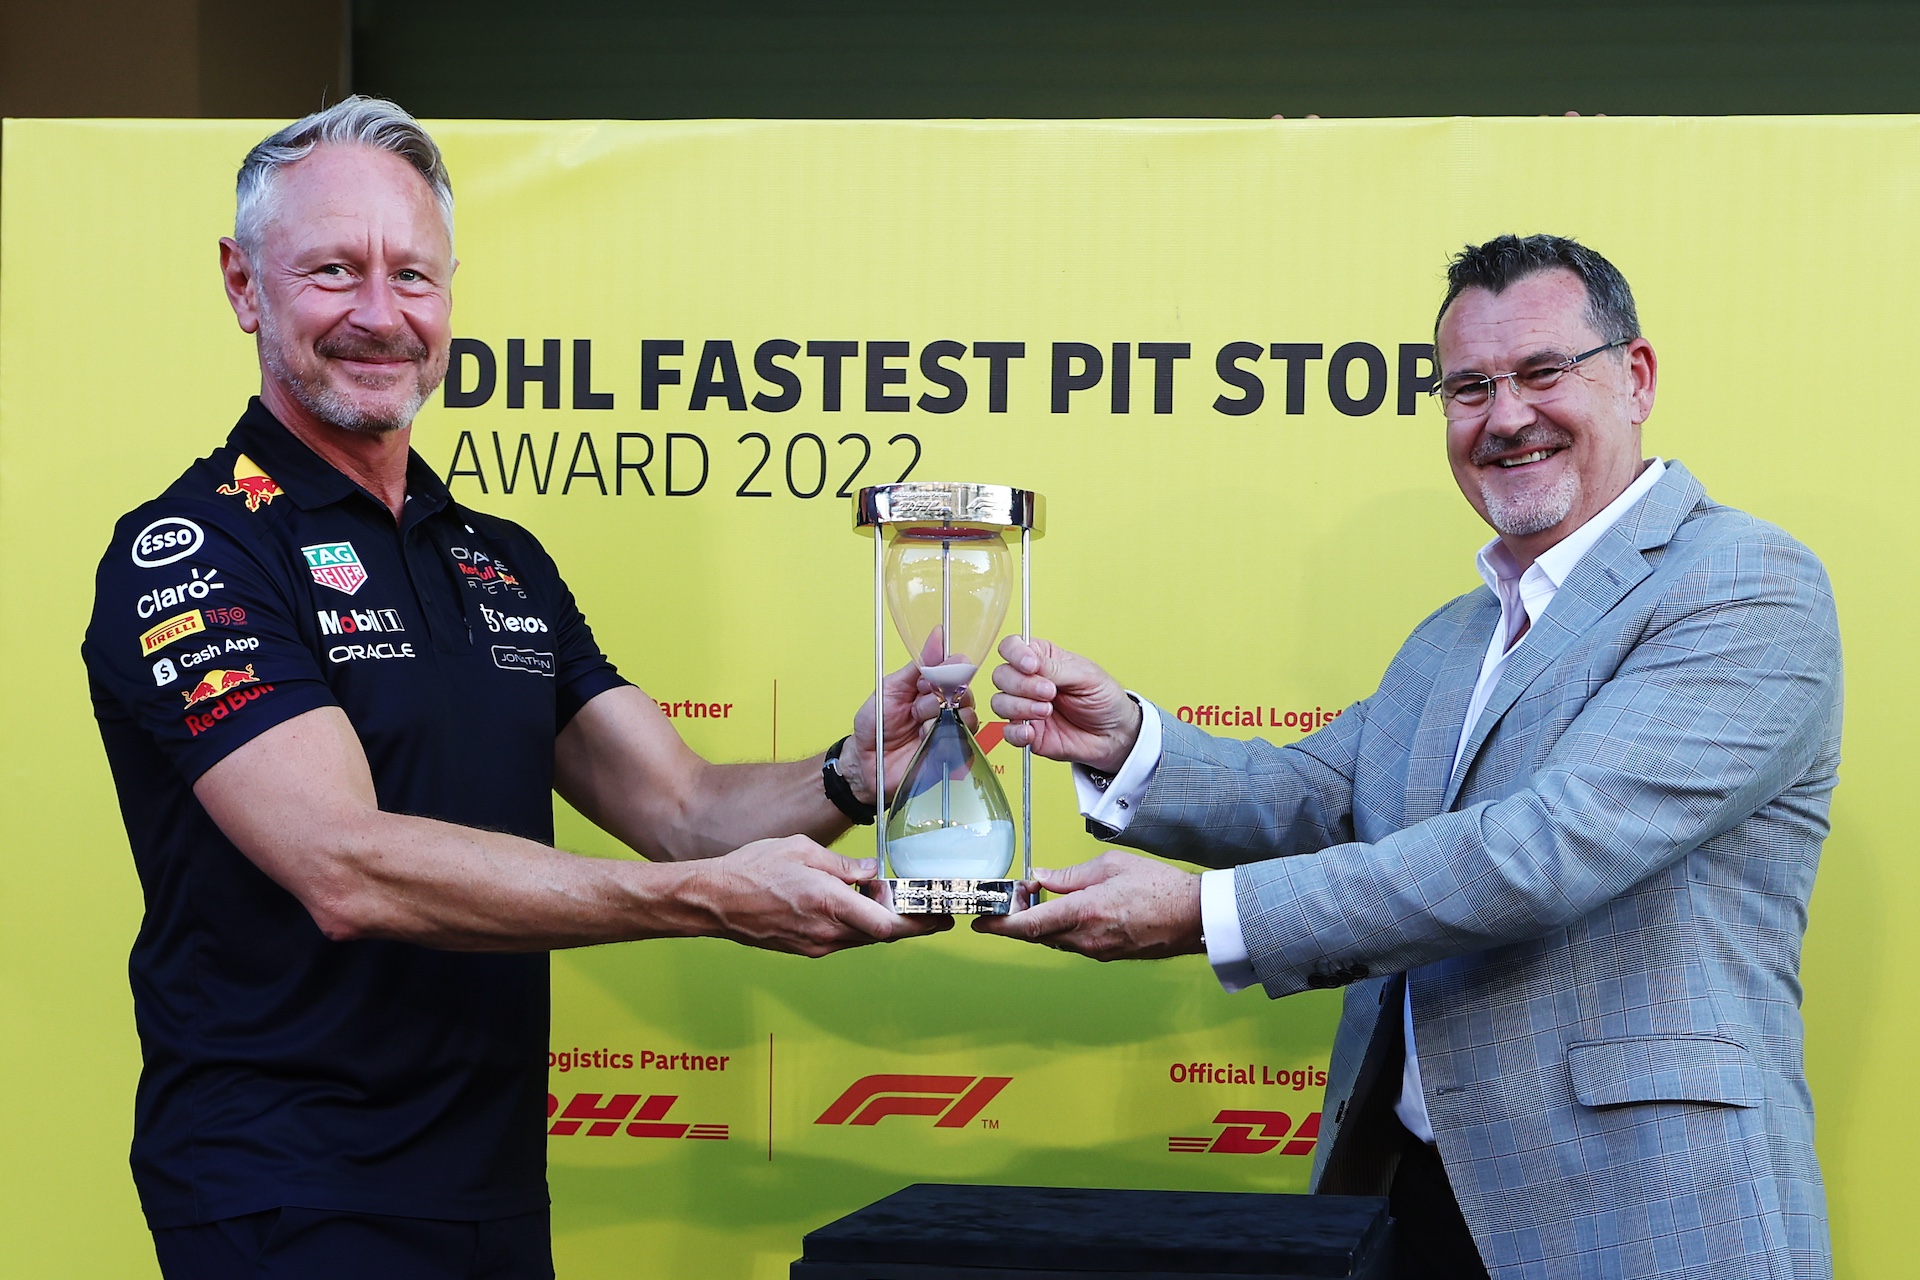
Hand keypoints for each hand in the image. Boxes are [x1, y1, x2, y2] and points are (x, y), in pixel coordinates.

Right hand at [678, 835, 949, 956]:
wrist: (712, 901)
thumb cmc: (752, 869)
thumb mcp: (802, 850)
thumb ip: (843, 865)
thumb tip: (872, 872)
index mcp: (828, 903)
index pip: (887, 925)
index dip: (919, 923)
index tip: (941, 917)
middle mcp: (826, 932)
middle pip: (882, 935)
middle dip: (910, 923)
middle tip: (933, 912)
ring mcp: (815, 945)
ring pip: (863, 938)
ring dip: (882, 922)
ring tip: (889, 898)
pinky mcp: (805, 949)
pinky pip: (843, 939)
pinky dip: (858, 924)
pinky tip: (858, 904)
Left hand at [845, 661, 974, 806]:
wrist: (865, 760)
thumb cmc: (874, 724)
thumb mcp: (891, 687)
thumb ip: (917, 666)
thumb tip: (936, 637)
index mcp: (933, 688)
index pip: (957, 670)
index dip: (949, 671)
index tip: (931, 679)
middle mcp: (946, 708)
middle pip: (966, 693)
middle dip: (940, 698)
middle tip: (916, 707)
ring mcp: (951, 730)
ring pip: (968, 717)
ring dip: (939, 720)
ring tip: (918, 726)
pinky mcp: (953, 754)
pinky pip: (965, 743)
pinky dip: (945, 740)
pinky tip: (926, 742)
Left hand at [973, 851, 1202, 960]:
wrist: (1194, 918)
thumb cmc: (1159, 887)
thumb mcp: (1110, 866)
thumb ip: (1070, 874)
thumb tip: (1041, 878)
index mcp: (1085, 912)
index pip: (1030, 924)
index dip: (1000, 925)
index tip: (980, 922)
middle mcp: (1086, 938)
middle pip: (1036, 935)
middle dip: (1016, 919)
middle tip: (1008, 900)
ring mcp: (1097, 951)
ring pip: (1053, 940)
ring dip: (1038, 923)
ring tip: (1034, 899)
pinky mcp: (1107, 955)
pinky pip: (1072, 943)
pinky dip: (1059, 928)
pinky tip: (1062, 911)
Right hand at [990, 636, 1141, 773]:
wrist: (1115, 733)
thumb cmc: (1103, 698)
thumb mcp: (1086, 676)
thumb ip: (1056, 669)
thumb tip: (1030, 662)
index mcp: (1042, 659)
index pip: (1012, 647)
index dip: (1015, 654)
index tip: (1031, 666)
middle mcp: (1028, 682)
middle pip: (1001, 675)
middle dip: (1022, 684)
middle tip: (1050, 692)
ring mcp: (1025, 708)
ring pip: (999, 703)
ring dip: (1021, 707)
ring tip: (1048, 711)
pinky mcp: (1028, 733)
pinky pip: (1007, 732)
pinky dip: (1015, 732)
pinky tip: (1032, 732)